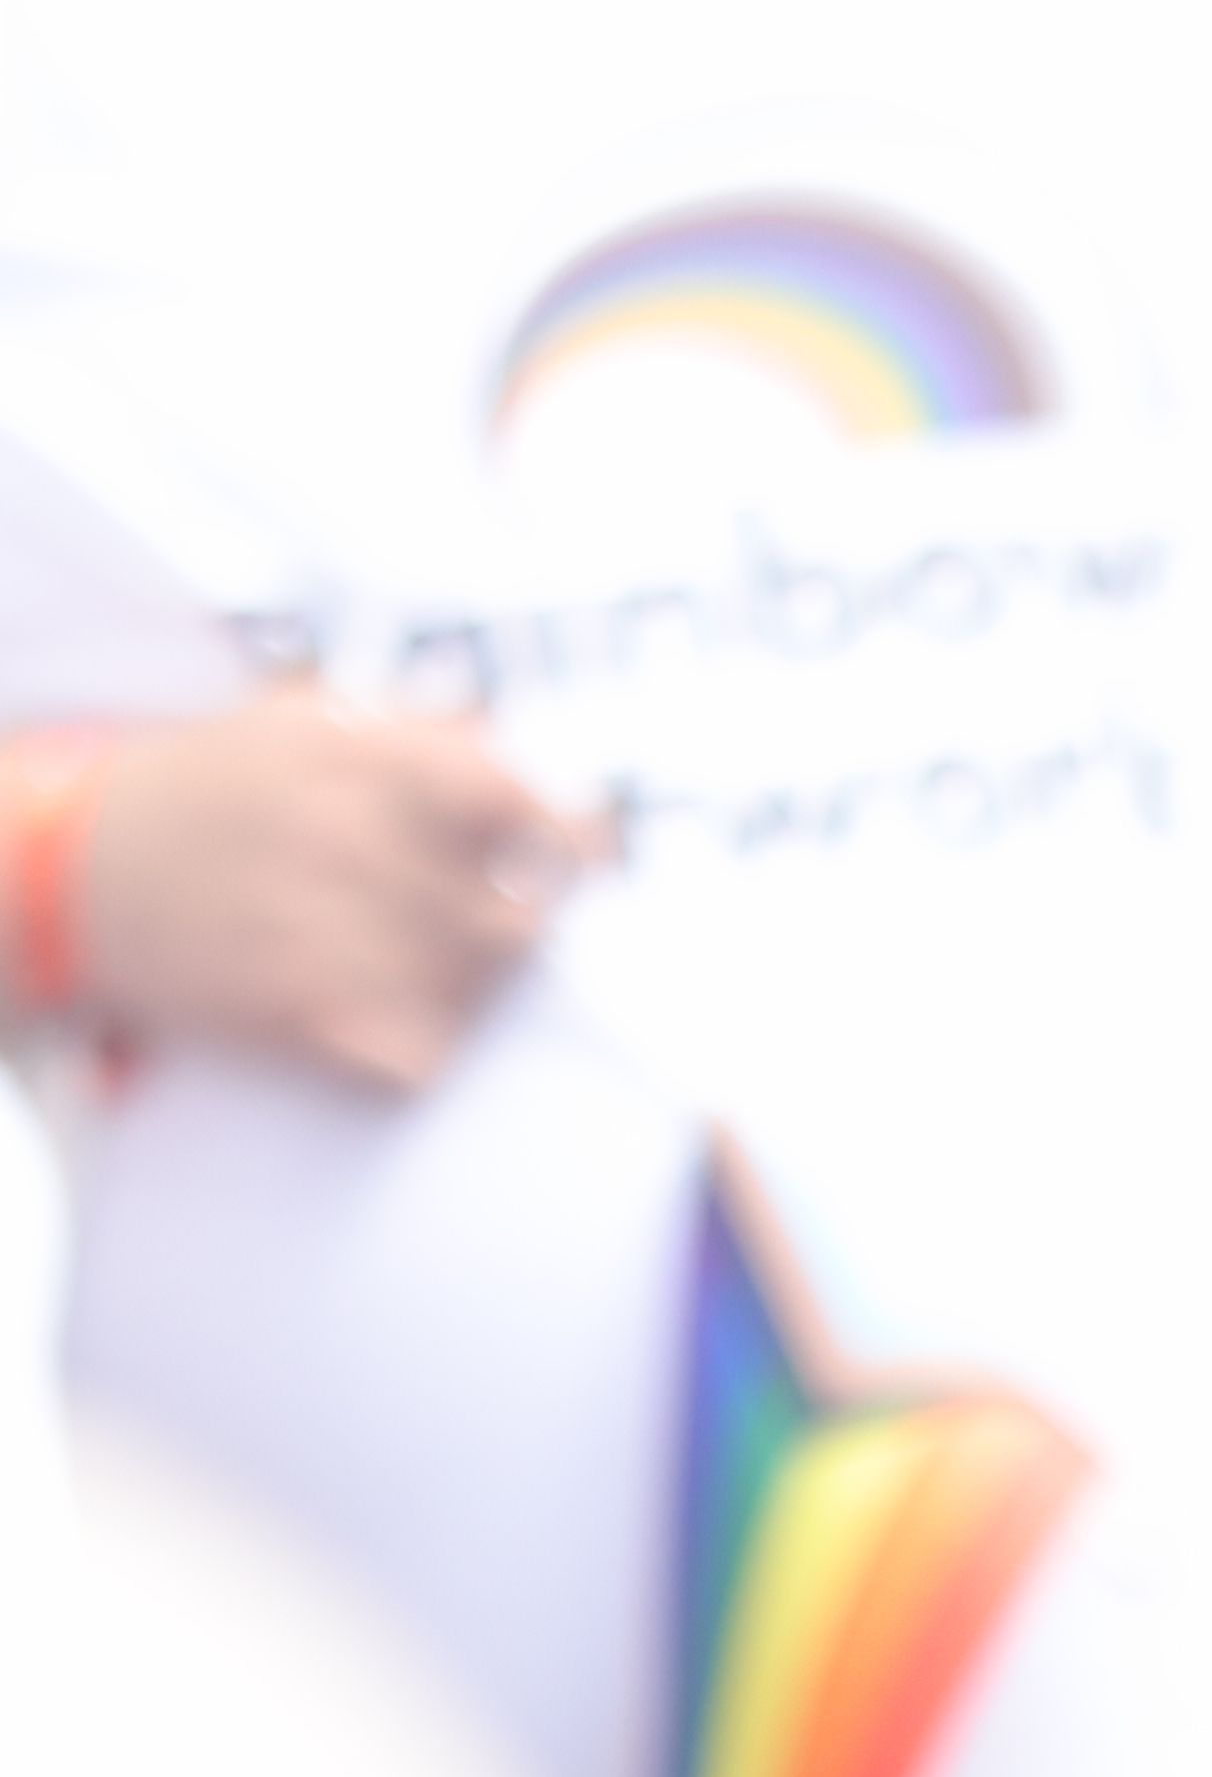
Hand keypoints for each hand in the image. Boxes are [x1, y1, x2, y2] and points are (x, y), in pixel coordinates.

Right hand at [64, 696, 597, 1087]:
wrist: (65, 867)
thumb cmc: (198, 788)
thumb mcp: (299, 721)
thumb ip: (415, 730)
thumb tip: (519, 748)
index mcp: (367, 766)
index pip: (522, 804)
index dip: (571, 836)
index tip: (583, 857)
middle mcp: (356, 844)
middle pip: (517, 913)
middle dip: (525, 923)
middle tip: (504, 923)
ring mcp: (324, 931)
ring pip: (475, 987)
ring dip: (476, 986)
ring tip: (442, 971)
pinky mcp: (290, 1013)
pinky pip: (415, 1055)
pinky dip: (424, 1050)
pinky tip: (400, 1026)